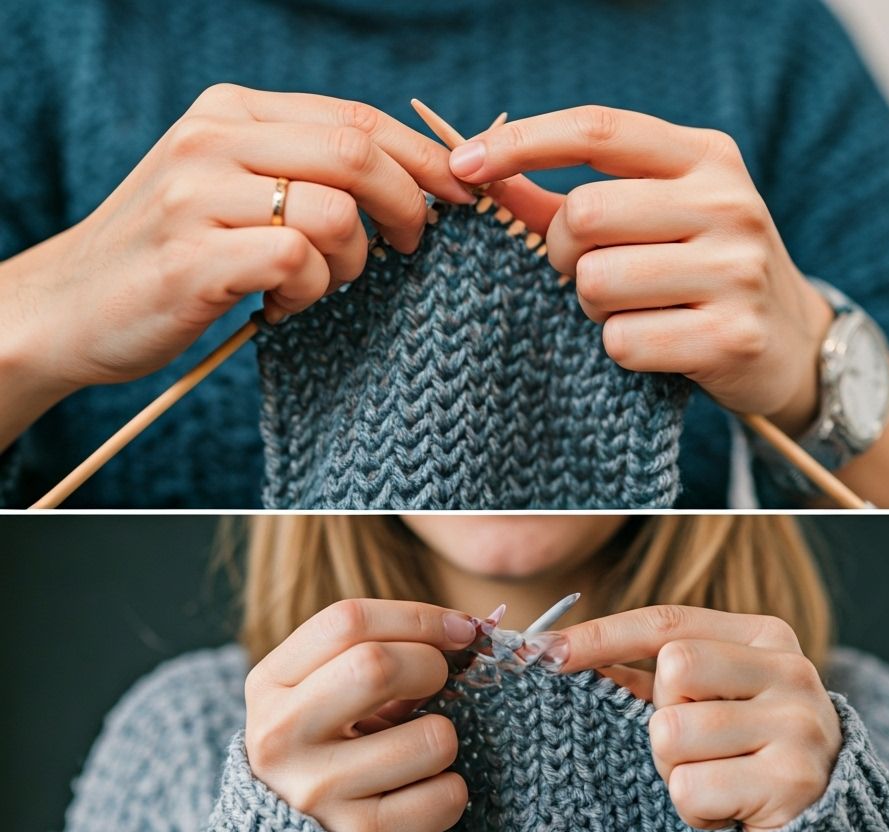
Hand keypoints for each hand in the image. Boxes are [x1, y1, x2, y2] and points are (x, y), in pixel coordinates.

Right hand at [7, 85, 472, 398]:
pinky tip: (283, 307)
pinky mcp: (193, 257)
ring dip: (349, 263)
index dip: (422, 156)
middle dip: (408, 206)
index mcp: (231, 112)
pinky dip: (310, 294)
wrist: (72, 305)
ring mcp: (197, 195)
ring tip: (317, 286)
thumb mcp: (230, 187)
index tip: (462, 191)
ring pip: (334, 213)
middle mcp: (212, 139)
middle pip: (355, 153)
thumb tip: (410, 183)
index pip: (354, 118)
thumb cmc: (171, 253)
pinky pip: (297, 263)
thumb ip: (300, 170)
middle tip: (408, 247)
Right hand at [244, 598, 478, 831]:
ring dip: (445, 736)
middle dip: (432, 666)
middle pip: (377, 666)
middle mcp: (281, 736)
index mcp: (270, 683)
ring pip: (430, 737)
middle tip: (438, 683)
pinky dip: (450, 789)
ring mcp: (317, 791)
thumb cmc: (324, 747)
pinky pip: (446, 795)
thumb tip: (466, 628)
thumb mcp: (319, 692)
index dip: (418, 617)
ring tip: (418, 749)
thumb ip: (375, 651)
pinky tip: (420, 791)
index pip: (347, 621)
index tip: (460, 628)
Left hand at [449, 106, 834, 433]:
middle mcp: (727, 202)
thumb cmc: (702, 272)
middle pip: (584, 214)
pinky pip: (621, 342)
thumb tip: (482, 177)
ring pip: (596, 283)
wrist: (792, 343)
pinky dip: (620, 350)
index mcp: (705, 158)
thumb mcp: (656, 218)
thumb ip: (569, 199)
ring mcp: (736, 269)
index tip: (464, 166)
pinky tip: (658, 345)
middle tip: (590, 273)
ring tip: (633, 309)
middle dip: (564, 252)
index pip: (598, 129)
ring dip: (592, 307)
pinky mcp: (732, 336)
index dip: (522, 142)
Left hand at [543, 604, 842, 831]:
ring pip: (672, 733)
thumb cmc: (746, 753)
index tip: (547, 650)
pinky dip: (693, 808)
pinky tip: (727, 808)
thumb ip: (648, 677)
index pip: (668, 623)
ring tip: (715, 778)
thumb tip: (565, 653)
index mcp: (766, 637)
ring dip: (674, 768)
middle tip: (694, 744)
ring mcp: (798, 724)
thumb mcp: (707, 702)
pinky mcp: (793, 781)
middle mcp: (790, 670)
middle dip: (661, 714)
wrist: (825, 825)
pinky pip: (691, 789)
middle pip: (673, 669)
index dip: (603, 634)